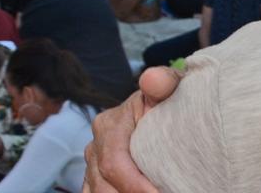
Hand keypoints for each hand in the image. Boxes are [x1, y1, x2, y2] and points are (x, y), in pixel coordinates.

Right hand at [82, 67, 181, 192]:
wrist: (159, 107)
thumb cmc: (165, 99)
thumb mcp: (168, 87)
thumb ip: (163, 82)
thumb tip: (152, 78)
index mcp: (109, 125)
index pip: (114, 163)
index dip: (135, 184)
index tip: (159, 192)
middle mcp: (95, 147)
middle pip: (105, 186)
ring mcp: (92, 166)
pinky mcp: (95, 180)